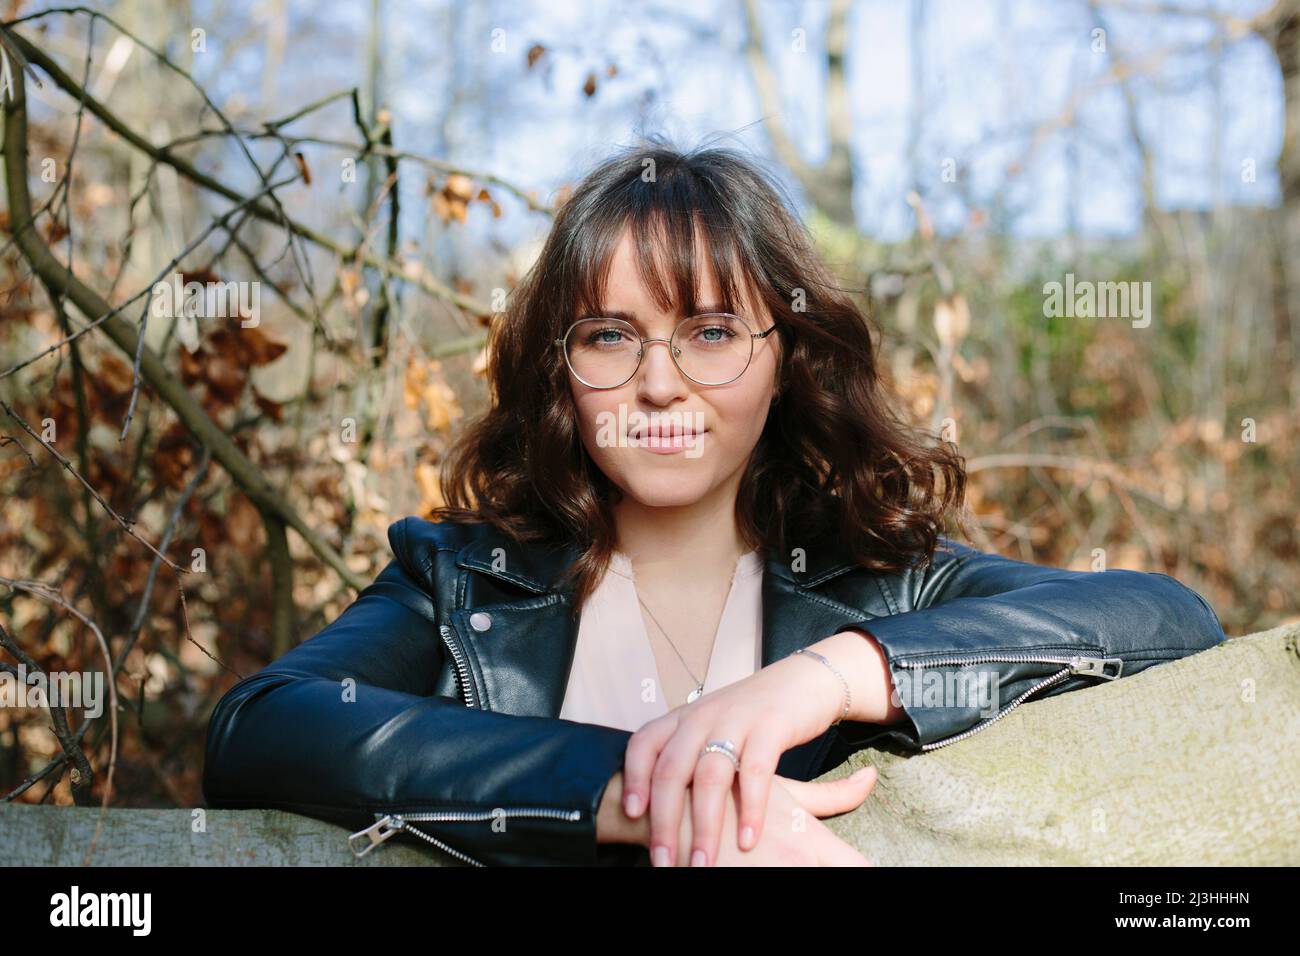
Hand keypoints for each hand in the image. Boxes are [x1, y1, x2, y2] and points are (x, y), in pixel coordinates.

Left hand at [621, 649, 853, 866]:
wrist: (803, 681)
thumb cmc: (751, 717)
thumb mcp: (709, 728)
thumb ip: (686, 757)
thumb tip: (656, 807)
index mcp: (683, 717)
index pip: (643, 744)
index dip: (634, 779)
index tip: (631, 815)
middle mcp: (703, 716)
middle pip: (672, 770)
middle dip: (665, 821)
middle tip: (663, 861)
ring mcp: (736, 719)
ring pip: (709, 776)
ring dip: (705, 826)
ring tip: (703, 863)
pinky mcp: (771, 726)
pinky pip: (755, 772)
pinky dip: (751, 809)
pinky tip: (748, 840)